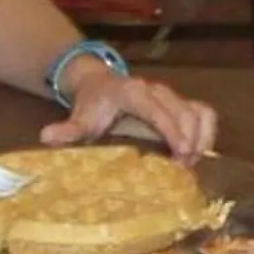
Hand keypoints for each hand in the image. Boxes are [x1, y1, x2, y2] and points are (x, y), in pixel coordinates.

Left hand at [48, 65, 218, 163]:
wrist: (100, 84)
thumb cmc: (93, 105)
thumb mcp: (80, 118)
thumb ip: (67, 130)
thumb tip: (47, 137)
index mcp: (134, 93)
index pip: (158, 109)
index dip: (172, 130)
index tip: (181, 152)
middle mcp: (157, 91)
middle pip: (184, 112)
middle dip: (190, 140)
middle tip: (184, 169)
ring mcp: (172, 96)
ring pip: (199, 112)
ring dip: (201, 138)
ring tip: (192, 164)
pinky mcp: (181, 103)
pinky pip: (204, 114)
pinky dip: (207, 133)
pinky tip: (199, 154)